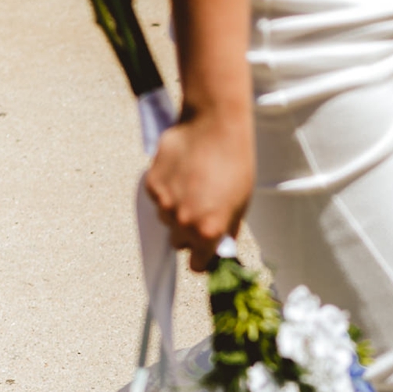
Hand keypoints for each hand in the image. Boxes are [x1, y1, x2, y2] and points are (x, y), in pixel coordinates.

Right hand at [142, 108, 252, 271]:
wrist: (215, 125)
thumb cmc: (234, 164)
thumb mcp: (241, 205)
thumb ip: (226, 231)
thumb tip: (218, 247)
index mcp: (208, 232)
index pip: (197, 266)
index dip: (202, 257)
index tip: (205, 248)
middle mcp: (183, 223)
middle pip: (179, 243)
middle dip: (188, 232)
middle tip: (200, 208)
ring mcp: (165, 204)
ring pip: (166, 219)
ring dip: (176, 209)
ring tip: (192, 184)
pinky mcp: (152, 185)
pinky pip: (157, 199)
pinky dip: (166, 190)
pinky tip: (180, 172)